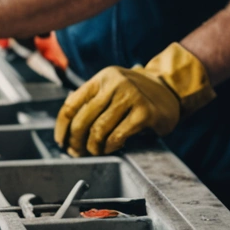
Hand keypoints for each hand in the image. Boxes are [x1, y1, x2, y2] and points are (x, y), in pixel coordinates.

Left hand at [54, 43, 214, 155]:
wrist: (169, 89)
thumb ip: (91, 101)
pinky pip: (117, 136)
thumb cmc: (136, 94)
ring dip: (93, 147)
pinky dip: (110, 147)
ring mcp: (131, 96)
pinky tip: (112, 147)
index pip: (71, 104)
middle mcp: (115, 83)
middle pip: (82, 120)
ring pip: (98, 130)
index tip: (61, 140)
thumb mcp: (111, 88)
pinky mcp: (144, 112)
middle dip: (76, 142)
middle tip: (77, 152)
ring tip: (95, 151)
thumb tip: (67, 130)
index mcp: (102, 78)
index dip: (62, 127)